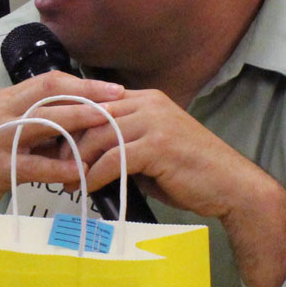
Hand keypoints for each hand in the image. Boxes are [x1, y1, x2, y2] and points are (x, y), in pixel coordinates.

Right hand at [0, 72, 124, 238]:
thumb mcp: (12, 140)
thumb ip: (40, 131)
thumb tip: (82, 126)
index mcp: (6, 101)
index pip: (50, 80)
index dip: (84, 82)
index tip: (114, 89)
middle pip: (48, 92)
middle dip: (88, 93)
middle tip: (120, 98)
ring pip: (41, 121)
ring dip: (76, 120)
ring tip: (106, 124)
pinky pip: (30, 164)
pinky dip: (57, 167)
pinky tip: (80, 172)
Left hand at [65, 88, 280, 222]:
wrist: (231, 186)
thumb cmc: (191, 173)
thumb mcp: (153, 150)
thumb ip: (125, 144)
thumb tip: (88, 156)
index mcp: (148, 98)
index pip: (97, 100)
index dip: (73, 121)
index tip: (54, 142)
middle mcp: (150, 103)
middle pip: (93, 114)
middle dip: (69, 140)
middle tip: (56, 165)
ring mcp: (155, 122)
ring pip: (100, 135)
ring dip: (79, 160)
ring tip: (69, 179)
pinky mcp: (158, 145)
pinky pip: (114, 158)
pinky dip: (96, 175)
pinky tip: (88, 188)